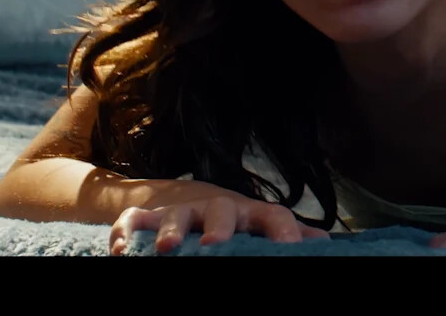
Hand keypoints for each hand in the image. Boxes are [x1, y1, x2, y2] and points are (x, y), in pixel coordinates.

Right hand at [109, 193, 329, 255]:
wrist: (179, 196)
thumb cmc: (231, 219)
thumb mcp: (259, 223)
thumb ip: (286, 233)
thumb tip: (326, 244)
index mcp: (249, 214)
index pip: (273, 216)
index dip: (284, 231)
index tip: (292, 248)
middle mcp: (217, 208)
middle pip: (221, 209)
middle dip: (220, 227)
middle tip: (215, 245)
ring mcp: (181, 211)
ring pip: (175, 215)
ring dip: (170, 230)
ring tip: (165, 249)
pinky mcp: (149, 216)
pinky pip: (132, 222)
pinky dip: (124, 232)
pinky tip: (119, 250)